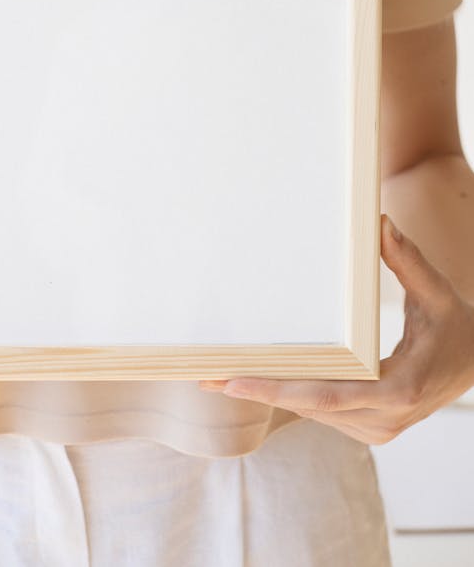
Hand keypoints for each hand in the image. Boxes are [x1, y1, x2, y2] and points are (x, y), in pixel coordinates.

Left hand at [199, 213, 473, 444]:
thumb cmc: (456, 325)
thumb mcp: (437, 292)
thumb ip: (407, 260)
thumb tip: (378, 223)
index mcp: (400, 389)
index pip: (326, 395)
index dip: (277, 388)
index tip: (234, 378)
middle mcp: (386, 419)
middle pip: (309, 407)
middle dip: (256, 390)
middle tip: (204, 374)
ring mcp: (377, 430)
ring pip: (312, 412)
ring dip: (268, 394)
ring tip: (217, 375)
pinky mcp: (369, 429)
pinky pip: (322, 412)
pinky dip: (289, 396)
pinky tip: (255, 379)